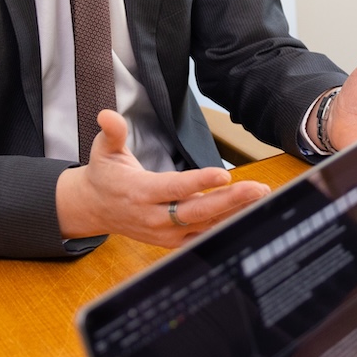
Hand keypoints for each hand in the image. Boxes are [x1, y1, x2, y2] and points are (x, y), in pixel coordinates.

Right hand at [55, 109, 268, 245]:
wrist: (95, 209)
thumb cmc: (105, 176)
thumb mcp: (103, 150)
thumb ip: (112, 132)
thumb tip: (107, 114)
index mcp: (140, 192)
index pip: (175, 188)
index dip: (199, 183)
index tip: (224, 175)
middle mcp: (154, 217)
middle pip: (197, 211)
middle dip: (230, 201)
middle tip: (258, 189)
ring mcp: (165, 233)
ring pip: (206, 226)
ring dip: (235, 213)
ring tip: (261, 198)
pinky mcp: (172, 242)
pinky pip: (203, 238)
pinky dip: (226, 229)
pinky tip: (249, 215)